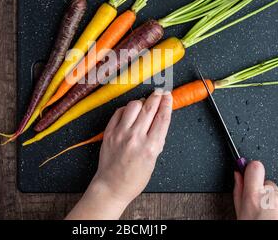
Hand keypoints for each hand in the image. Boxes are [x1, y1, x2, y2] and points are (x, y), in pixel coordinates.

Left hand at [66, 89, 172, 219]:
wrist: (112, 186)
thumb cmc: (134, 178)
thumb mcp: (153, 160)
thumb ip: (156, 139)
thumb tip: (160, 119)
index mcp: (150, 146)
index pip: (162, 118)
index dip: (166, 104)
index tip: (168, 96)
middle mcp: (135, 137)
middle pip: (149, 108)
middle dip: (156, 97)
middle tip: (160, 92)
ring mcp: (120, 134)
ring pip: (133, 106)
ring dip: (141, 102)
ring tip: (144, 105)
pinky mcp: (109, 133)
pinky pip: (119, 112)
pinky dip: (126, 109)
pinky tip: (129, 113)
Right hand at [233, 161, 277, 219]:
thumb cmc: (254, 230)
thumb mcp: (240, 214)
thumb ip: (239, 191)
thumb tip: (238, 174)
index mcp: (254, 198)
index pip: (256, 166)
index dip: (252, 170)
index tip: (250, 174)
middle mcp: (271, 199)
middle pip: (267, 183)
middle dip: (263, 192)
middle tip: (259, 208)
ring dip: (274, 203)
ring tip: (269, 218)